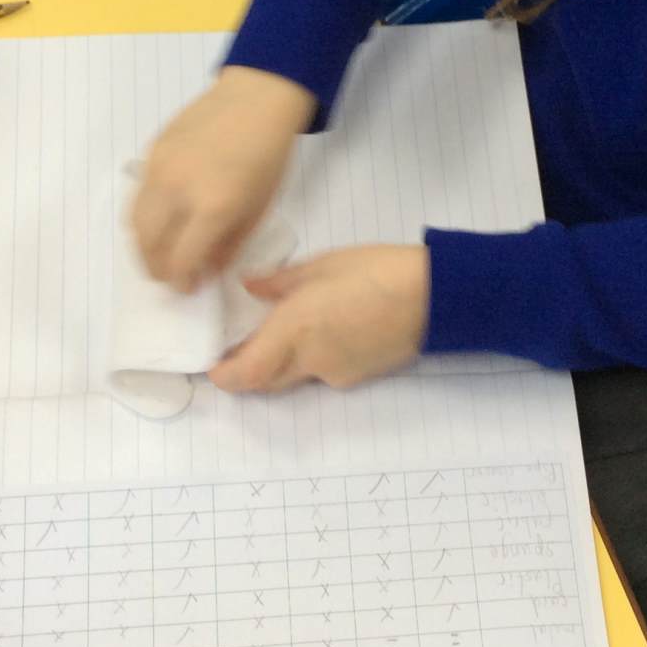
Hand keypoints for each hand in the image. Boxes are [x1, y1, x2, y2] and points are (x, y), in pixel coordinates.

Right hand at [132, 67, 315, 291]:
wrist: (256, 99)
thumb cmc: (268, 156)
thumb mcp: (258, 209)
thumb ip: (228, 245)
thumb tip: (204, 270)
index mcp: (213, 207)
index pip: (181, 260)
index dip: (181, 282)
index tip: (187, 289)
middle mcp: (178, 190)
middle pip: (149, 246)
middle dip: (157, 270)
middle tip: (170, 277)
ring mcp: (159, 169)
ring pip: (134, 224)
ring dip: (144, 247)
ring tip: (160, 254)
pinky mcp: (151, 152)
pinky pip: (138, 196)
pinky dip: (144, 218)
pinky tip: (162, 221)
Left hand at [209, 245, 429, 392]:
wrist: (435, 297)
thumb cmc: (376, 270)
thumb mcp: (321, 265)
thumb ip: (279, 282)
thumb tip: (249, 288)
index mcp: (294, 330)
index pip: (246, 372)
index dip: (223, 376)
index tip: (212, 366)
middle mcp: (310, 360)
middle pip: (264, 381)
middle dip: (247, 371)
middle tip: (237, 347)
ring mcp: (335, 373)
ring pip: (293, 377)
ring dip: (280, 363)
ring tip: (284, 331)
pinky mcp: (358, 376)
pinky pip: (322, 373)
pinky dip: (311, 358)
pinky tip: (325, 330)